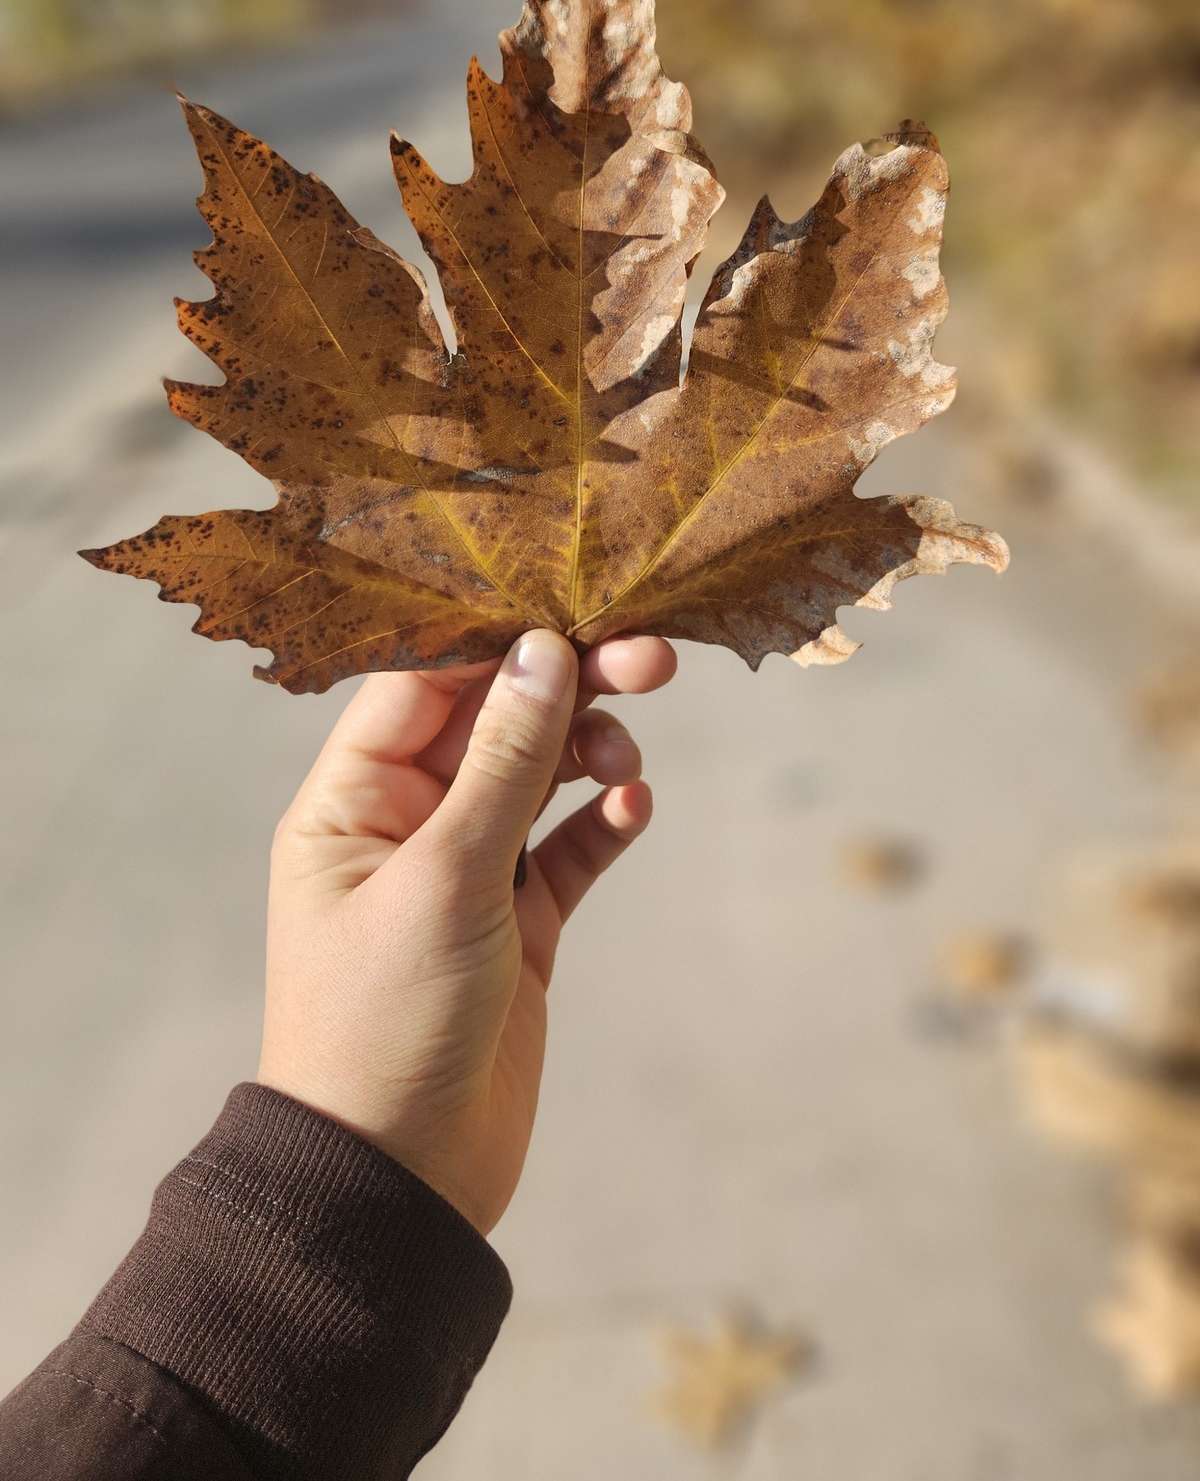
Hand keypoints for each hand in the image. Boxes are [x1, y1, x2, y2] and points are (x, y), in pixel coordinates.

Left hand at [257, 630, 674, 1234]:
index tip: (575, 607)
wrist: (399, 1183)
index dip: (499, 638)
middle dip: (568, 684)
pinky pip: (568, 849)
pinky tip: (632, 810)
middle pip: (494, 720)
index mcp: (351, 801)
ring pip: (539, 776)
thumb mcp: (447, 878)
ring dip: (590, 751)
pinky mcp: (519, 929)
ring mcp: (466, 875)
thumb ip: (503, 761)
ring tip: (627, 763)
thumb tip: (544, 649)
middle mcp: (405, 824)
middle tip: (651, 658)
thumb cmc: (387, 1023)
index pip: (424, 682)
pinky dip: (602, 823)